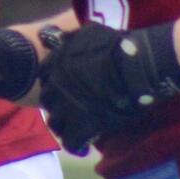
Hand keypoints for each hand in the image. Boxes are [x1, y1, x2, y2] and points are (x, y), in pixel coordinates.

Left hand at [38, 21, 179, 155]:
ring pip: (55, 123)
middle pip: (47, 101)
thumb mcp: (88, 33)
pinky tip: (84, 145)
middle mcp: (55, 85)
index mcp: (56, 62)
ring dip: (65, 126)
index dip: (54, 84)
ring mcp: (66, 106)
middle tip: (71, 109)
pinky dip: (76, 145)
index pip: (44, 77)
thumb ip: (71, 39)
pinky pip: (70, 142)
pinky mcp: (81, 126)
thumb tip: (61, 38)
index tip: (64, 88)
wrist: (135, 68)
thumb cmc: (117, 47)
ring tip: (77, 128)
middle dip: (57, 105)